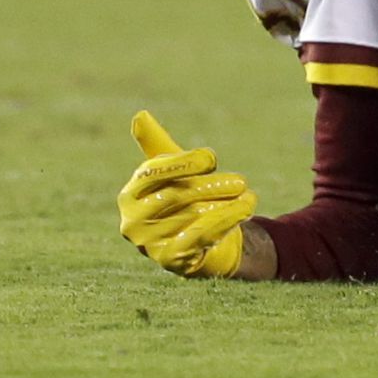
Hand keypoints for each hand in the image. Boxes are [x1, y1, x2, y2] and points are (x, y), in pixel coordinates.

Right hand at [120, 110, 256, 278]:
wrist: (197, 243)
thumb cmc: (181, 198)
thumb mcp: (172, 170)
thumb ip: (157, 144)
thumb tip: (139, 115)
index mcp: (129, 195)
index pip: (152, 172)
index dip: (183, 163)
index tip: (212, 158)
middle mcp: (132, 223)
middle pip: (175, 195)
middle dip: (211, 185)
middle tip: (240, 180)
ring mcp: (150, 245)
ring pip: (191, 216)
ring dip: (224, 204)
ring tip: (248, 195)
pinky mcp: (171, 262)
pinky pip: (199, 238)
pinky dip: (224, 221)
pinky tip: (244, 209)